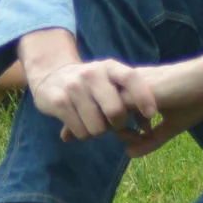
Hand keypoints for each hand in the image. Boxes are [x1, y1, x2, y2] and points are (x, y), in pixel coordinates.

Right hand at [28, 56, 145, 142]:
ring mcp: (74, 87)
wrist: (50, 74)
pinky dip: (83, 135)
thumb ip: (128, 97)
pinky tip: (79, 125)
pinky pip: (81, 132)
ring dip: (98, 132)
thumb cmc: (90, 83)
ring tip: (94, 123)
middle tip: (115, 125)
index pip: (131, 78)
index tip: (151, 114)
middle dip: (119, 125)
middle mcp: (92, 74)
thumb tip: (148, 130)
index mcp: (109, 67)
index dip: (143, 97)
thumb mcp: (109, 80)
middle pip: (115, 111)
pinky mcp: (59, 102)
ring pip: (97, 127)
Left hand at [111, 51, 202, 157]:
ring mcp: (131, 86)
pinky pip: (116, 112)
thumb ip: (150, 140)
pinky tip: (147, 130)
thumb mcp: (171, 125)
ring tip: (142, 134)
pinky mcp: (138, 91)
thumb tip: (129, 154)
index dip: (113, 126)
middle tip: (135, 137)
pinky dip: (125, 127)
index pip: (106, 108)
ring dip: (120, 129)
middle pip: (100, 110)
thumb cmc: (194, 98)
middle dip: (111, 129)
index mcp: (133, 89)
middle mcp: (128, 85)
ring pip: (105, 112)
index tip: (132, 135)